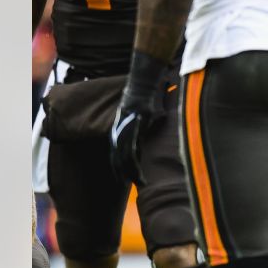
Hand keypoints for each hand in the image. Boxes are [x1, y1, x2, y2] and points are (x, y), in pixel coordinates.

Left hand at [109, 50, 167, 184]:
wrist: (143, 83)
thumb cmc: (144, 97)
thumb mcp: (142, 115)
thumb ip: (142, 126)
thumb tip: (151, 131)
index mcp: (118, 130)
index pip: (116, 153)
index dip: (119, 167)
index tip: (123, 178)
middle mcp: (118, 131)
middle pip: (118, 158)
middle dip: (123, 173)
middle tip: (130, 184)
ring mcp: (125, 129)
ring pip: (124, 156)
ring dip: (131, 171)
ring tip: (139, 182)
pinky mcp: (133, 128)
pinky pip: (132, 148)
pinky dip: (134, 162)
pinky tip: (138, 171)